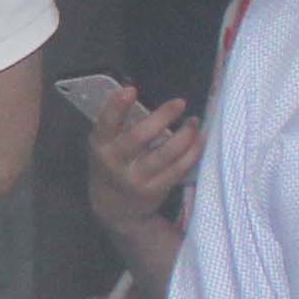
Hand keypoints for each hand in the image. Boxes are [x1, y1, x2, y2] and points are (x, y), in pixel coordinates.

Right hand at [82, 90, 201, 239]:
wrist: (114, 208)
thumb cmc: (113, 164)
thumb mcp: (105, 144)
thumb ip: (117, 123)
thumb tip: (137, 91)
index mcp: (101, 145)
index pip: (106, 124)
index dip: (117, 106)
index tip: (131, 90)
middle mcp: (116, 163)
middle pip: (139, 137)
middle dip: (162, 117)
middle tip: (180, 102)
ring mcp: (136, 178)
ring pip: (165, 154)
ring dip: (184, 135)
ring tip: (194, 121)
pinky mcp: (155, 189)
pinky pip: (178, 168)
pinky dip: (192, 152)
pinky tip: (198, 140)